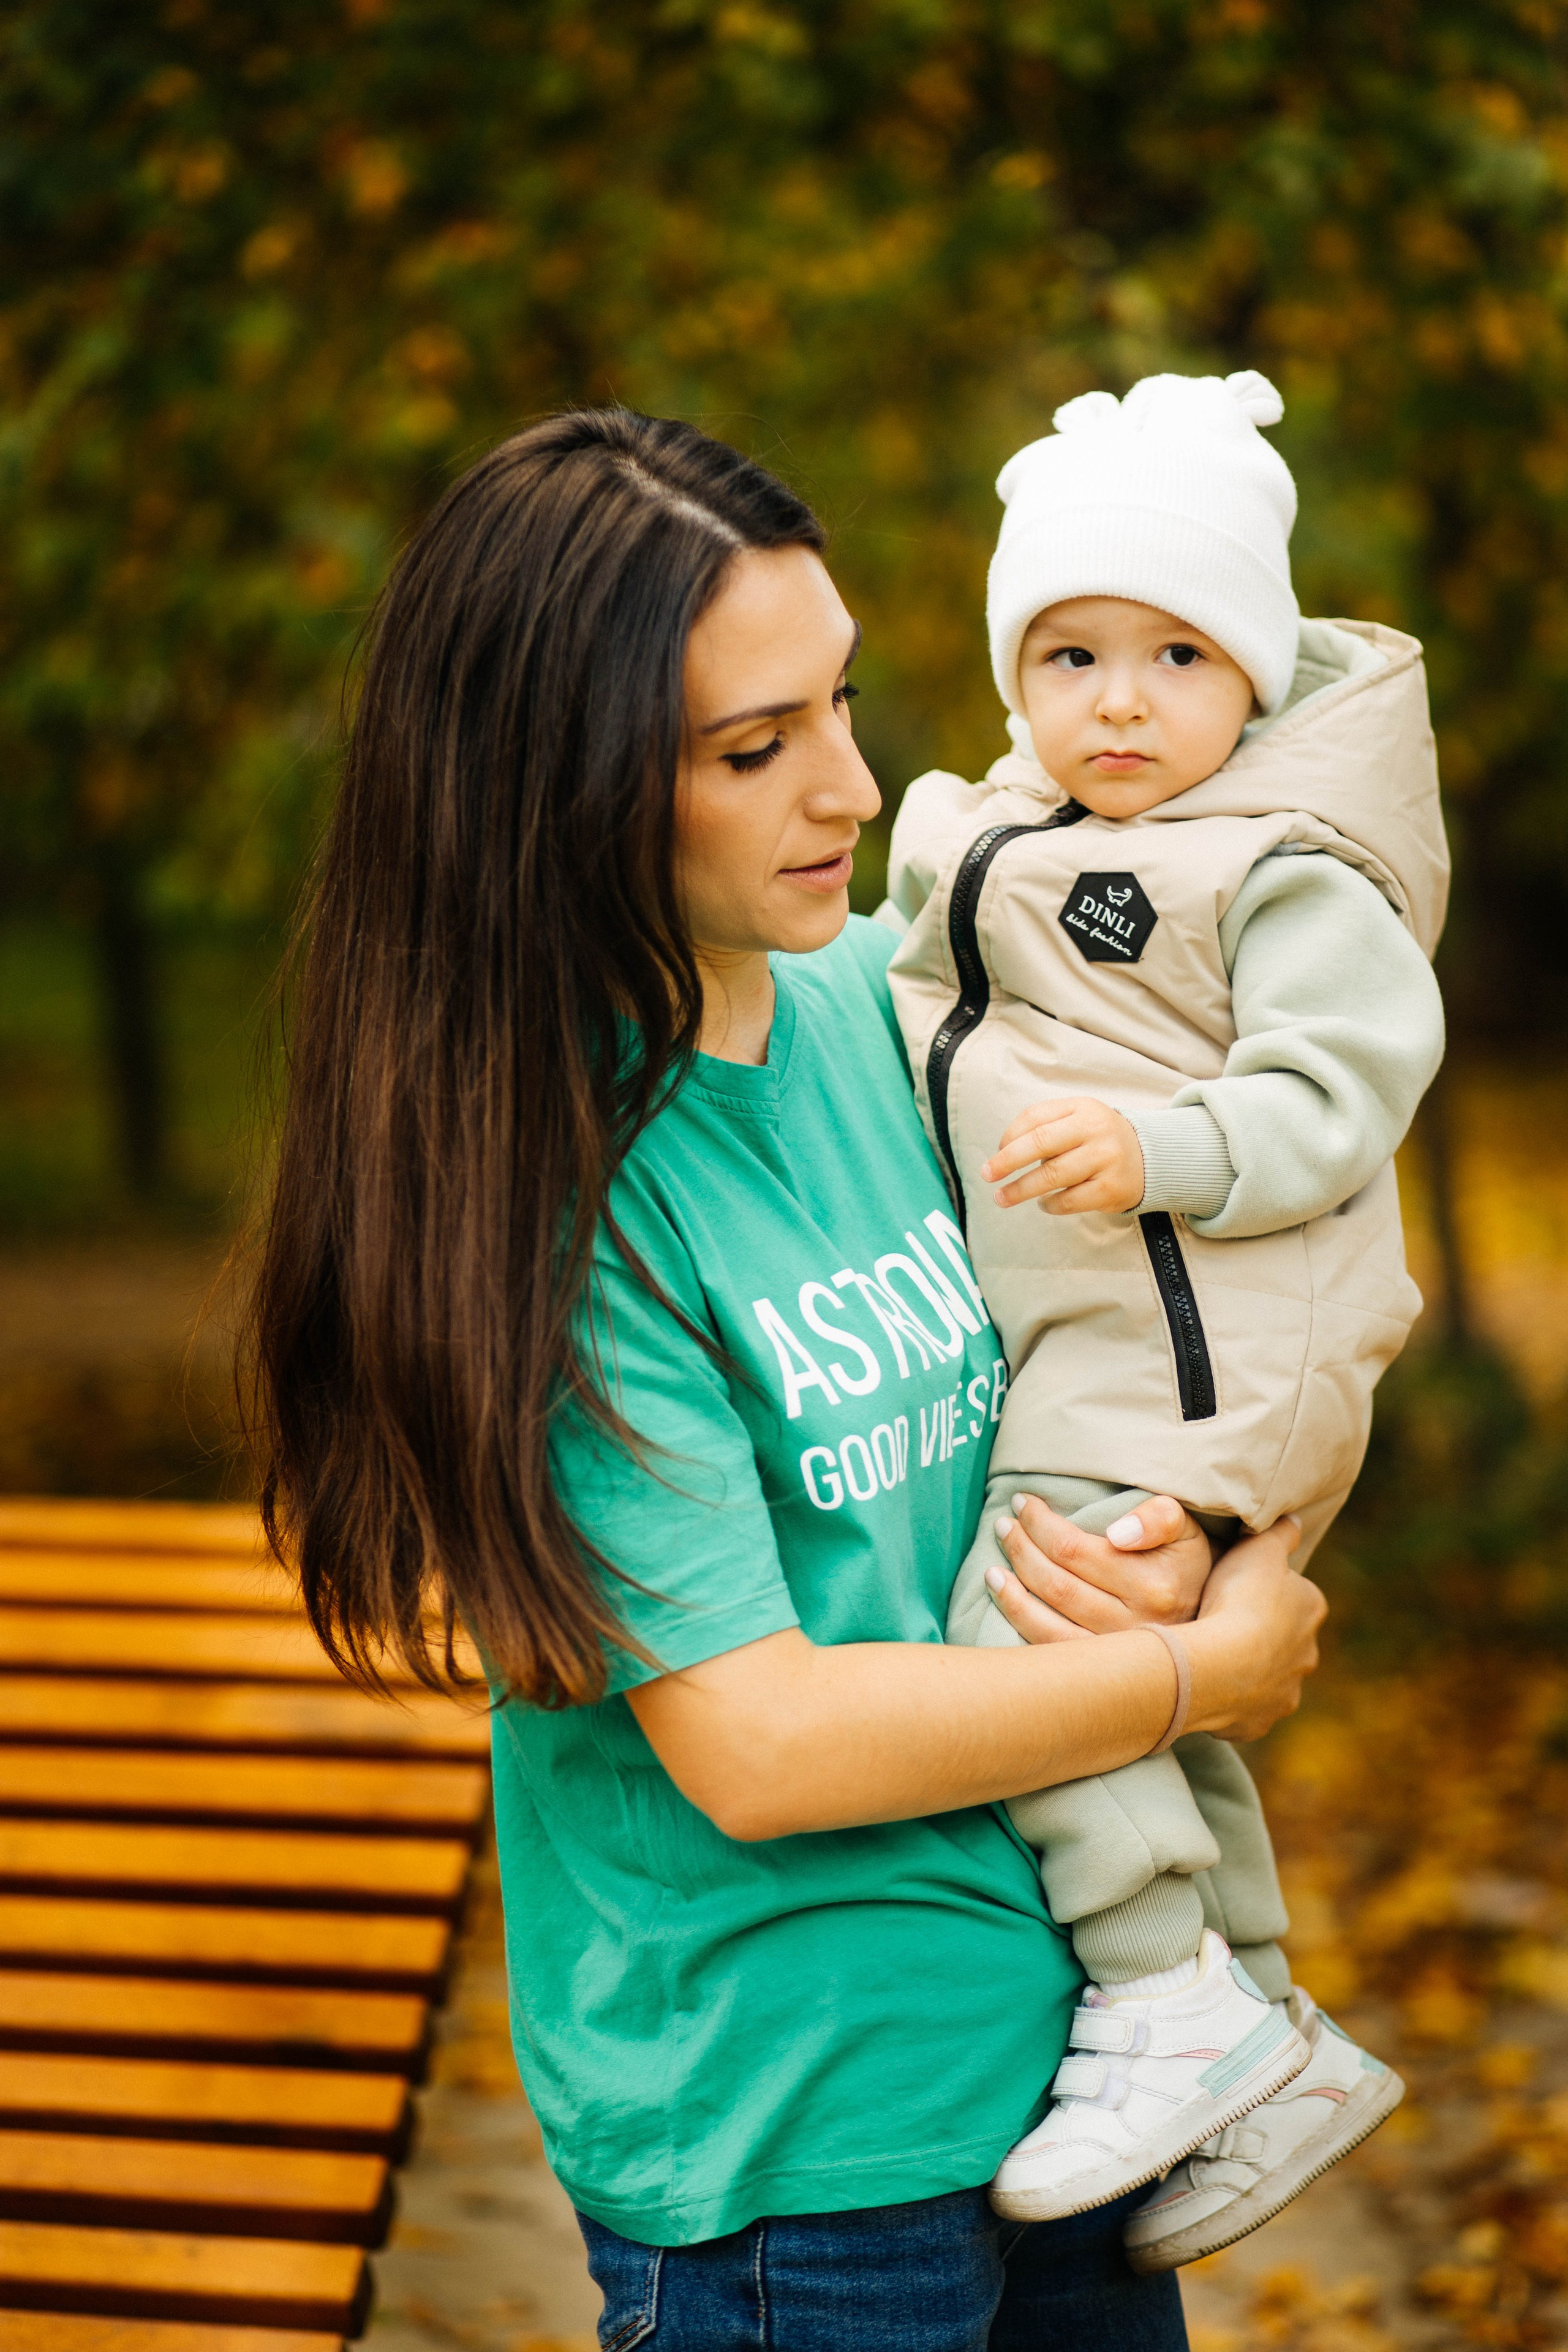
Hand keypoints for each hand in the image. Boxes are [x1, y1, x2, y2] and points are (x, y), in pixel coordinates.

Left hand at [981, 1096, 1144, 1214]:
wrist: (1150, 1158)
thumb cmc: (1098, 1139)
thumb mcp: (1077, 1119)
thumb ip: (1044, 1127)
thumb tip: (1003, 1153)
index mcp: (1082, 1108)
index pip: (1035, 1117)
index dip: (1009, 1136)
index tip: (996, 1152)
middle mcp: (1095, 1130)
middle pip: (1040, 1143)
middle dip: (1007, 1161)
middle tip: (986, 1175)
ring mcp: (1106, 1159)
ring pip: (1051, 1176)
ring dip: (1021, 1189)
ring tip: (1003, 1198)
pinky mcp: (1111, 1189)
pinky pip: (1069, 1200)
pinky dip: (1049, 1204)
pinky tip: (1043, 1203)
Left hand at [982, 1492, 1213, 1644]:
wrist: (1212, 1623)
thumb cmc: (1185, 1563)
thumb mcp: (1185, 1527)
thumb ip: (1159, 1516)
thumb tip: (1118, 1533)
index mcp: (1155, 1586)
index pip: (1074, 1550)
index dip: (1040, 1523)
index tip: (1022, 1502)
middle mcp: (1136, 1626)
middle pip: (1056, 1584)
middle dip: (1021, 1549)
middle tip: (1003, 1525)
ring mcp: (1118, 1659)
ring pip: (1047, 1624)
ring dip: (1010, 1591)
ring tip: (993, 1564)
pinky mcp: (1104, 1677)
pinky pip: (1051, 1652)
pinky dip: (1019, 1623)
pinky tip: (1003, 1598)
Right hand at [1186, 1519, 1323, 1741]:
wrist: (1217, 1663)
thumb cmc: (1238, 1599)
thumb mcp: (1259, 1549)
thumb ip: (1280, 1532)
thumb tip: (1295, 1520)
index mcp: (1311, 1610)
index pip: (1294, 1595)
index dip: (1266, 1590)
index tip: (1239, 1588)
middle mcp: (1307, 1656)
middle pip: (1283, 1639)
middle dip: (1261, 1633)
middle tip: (1222, 1621)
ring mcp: (1284, 1694)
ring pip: (1267, 1677)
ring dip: (1247, 1669)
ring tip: (1212, 1655)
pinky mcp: (1258, 1723)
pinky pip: (1245, 1708)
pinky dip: (1230, 1699)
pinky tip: (1208, 1685)